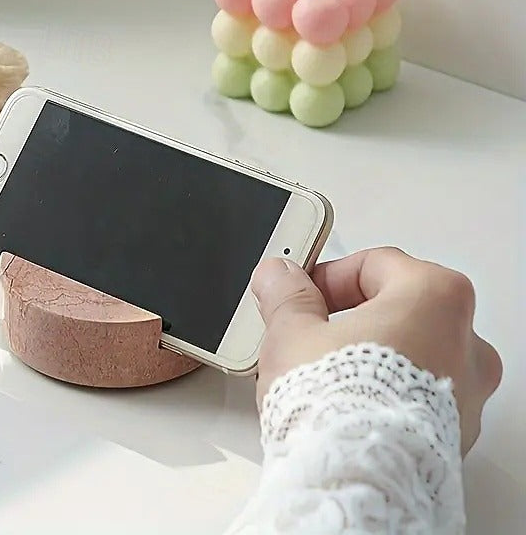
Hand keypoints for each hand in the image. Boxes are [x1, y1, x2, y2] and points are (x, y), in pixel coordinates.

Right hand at [252, 247, 502, 454]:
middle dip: (351, 315)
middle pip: (399, 307)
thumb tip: (280, 275)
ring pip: (411, 353)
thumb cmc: (337, 406)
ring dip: (370, 355)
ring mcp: (467, 392)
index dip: (328, 275)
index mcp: (434, 297)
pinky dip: (385, 393)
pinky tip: (345, 406)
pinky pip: (417, 395)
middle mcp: (465, 341)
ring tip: (323, 373)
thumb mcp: (292, 331)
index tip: (302, 291)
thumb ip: (287, 294)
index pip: (375, 264)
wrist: (353, 482)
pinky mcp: (456, 433)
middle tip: (310, 329)